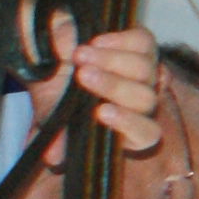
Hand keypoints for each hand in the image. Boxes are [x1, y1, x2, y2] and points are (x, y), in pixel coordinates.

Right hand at [27, 13, 169, 156]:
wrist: (53, 53)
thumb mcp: (51, 115)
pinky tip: (96, 41)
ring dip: (111, 60)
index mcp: (127, 127)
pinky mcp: (144, 45)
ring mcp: (147, 71)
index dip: (128, 124)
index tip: (99, 112)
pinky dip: (120, 40)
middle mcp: (142, 101)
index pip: (146, 134)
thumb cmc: (57, 92)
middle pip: (144, 99)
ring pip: (143, 69)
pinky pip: (142, 43)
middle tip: (81, 75)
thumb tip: (54, 158)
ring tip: (78, 54)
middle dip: (113, 86)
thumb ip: (55, 137)